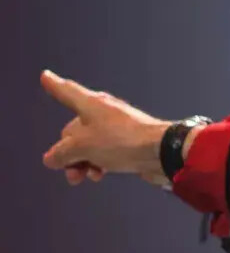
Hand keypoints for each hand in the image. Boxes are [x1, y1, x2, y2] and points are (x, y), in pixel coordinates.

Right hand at [40, 70, 171, 186]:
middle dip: (67, 152)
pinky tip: (99, 174)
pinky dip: (97, 163)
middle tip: (70, 168)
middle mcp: (103, 112)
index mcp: (91, 104)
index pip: (67, 92)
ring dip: (80, 162)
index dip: (54, 85)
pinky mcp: (127, 143)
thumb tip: (52, 159)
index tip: (46, 75)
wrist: (161, 152)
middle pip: (73, 130)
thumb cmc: (122, 141)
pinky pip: (104, 153)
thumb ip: (61, 153)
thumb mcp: (82, 147)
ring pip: (88, 145)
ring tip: (82, 176)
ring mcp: (116, 128)